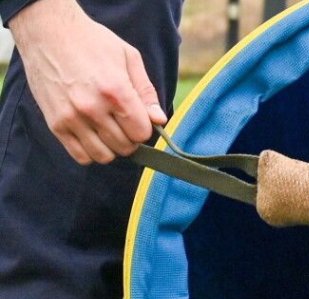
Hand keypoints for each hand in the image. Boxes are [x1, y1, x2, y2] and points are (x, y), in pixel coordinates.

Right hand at [9, 0, 166, 164]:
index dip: (144, 128)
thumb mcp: (129, 57)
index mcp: (116, 91)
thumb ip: (147, 92)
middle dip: (130, 138)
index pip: (141, 133)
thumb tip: (159, 121)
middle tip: (123, 123)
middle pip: (125, 146)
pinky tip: (93, 136)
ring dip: (111, 147)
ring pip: (104, 156)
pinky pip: (80, 156)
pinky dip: (91, 152)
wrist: (47, 32)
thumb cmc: (92, 42)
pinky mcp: (55, 124)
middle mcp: (93, 108)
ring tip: (108, 130)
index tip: (139, 119)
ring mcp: (72, 118)